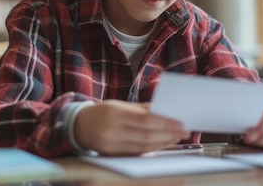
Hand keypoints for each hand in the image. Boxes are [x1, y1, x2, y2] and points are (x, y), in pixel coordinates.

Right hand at [74, 99, 190, 155]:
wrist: (78, 126)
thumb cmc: (103, 112)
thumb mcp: (119, 105)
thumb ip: (141, 109)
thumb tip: (165, 110)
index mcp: (115, 114)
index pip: (145, 120)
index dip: (165, 123)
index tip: (180, 123)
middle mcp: (112, 131)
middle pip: (146, 136)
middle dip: (168, 134)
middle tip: (184, 131)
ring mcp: (111, 146)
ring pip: (143, 148)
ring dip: (163, 143)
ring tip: (176, 137)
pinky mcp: (112, 156)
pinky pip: (136, 154)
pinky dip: (152, 150)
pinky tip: (163, 144)